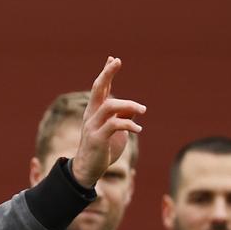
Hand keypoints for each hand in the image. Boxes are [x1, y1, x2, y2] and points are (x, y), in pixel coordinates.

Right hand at [70, 57, 145, 187]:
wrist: (87, 170)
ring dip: (128, 105)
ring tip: (143, 111)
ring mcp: (92, 126)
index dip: (106, 73)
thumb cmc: (102, 150)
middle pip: (98, 89)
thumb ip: (123, 119)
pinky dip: (128, 125)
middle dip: (107, 74)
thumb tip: (134, 111)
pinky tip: (138, 130)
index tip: (113, 58)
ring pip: (109, 106)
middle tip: (116, 61)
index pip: (100, 88)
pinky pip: (114, 125)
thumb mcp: (115, 133)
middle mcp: (91, 115)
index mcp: (95, 112)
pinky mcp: (97, 139)